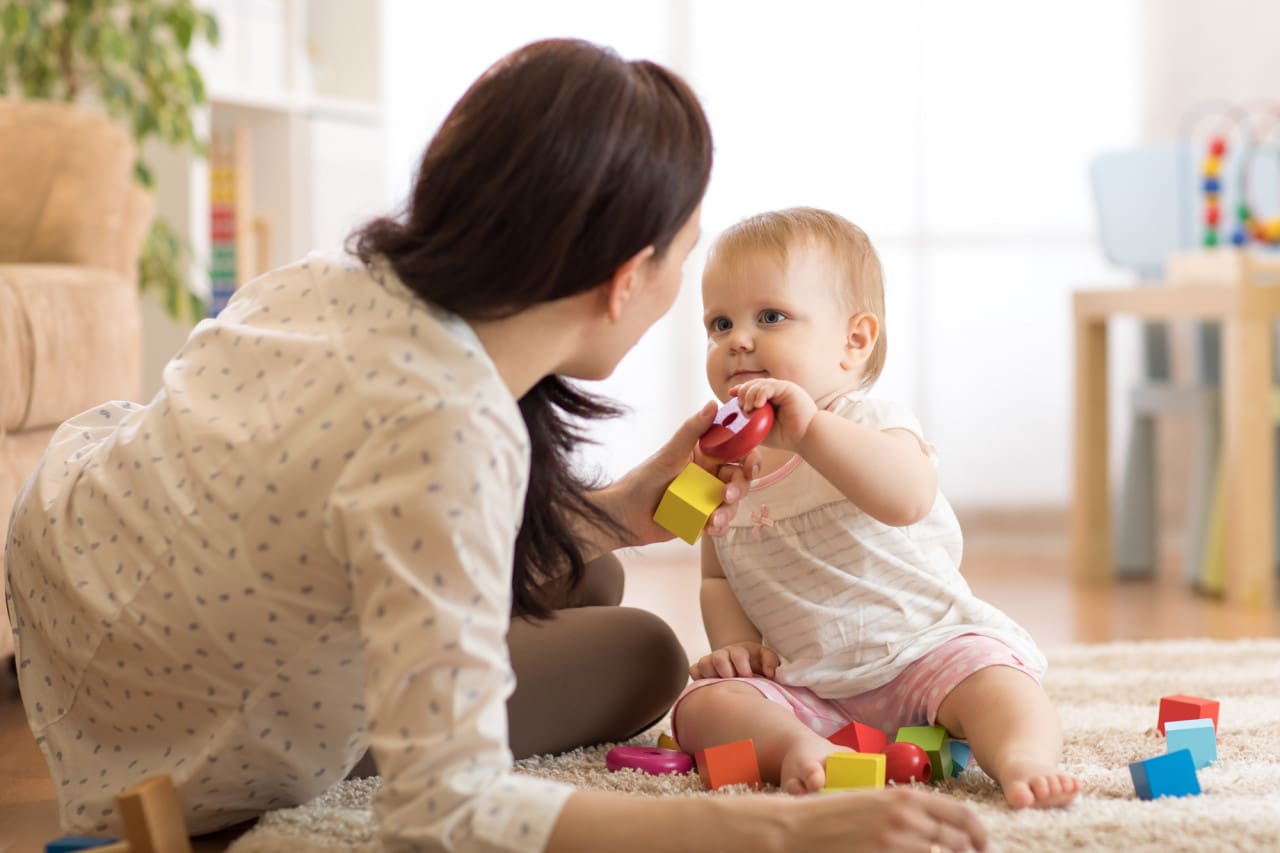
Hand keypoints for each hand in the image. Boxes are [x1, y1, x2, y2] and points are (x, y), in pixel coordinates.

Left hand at [604, 401, 760, 547]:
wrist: (623, 516)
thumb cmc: (642, 480)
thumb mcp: (669, 454)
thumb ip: (691, 431)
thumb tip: (712, 404)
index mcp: (704, 455)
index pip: (735, 451)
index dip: (749, 456)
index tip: (751, 465)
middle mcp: (708, 475)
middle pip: (739, 478)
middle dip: (739, 487)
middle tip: (727, 495)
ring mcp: (705, 497)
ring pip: (732, 502)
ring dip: (729, 511)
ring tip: (714, 519)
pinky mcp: (701, 518)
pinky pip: (720, 522)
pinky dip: (719, 526)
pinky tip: (710, 528)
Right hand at [689, 641, 778, 679]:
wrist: (741, 661)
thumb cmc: (755, 663)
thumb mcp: (765, 658)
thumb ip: (771, 662)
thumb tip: (771, 673)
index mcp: (740, 652)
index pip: (738, 655)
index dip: (742, 666)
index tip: (748, 676)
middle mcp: (723, 654)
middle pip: (718, 658)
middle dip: (726, 671)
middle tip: (733, 680)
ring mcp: (710, 661)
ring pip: (703, 664)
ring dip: (712, 675)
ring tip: (722, 685)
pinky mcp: (700, 669)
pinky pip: (693, 671)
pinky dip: (698, 678)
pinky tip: (709, 686)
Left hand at [731, 378, 817, 453]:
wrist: (805, 437)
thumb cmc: (785, 436)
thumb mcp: (760, 429)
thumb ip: (748, 421)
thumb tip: (733, 416)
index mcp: (769, 399)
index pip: (751, 389)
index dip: (740, 390)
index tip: (731, 394)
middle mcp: (775, 392)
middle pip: (752, 384)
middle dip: (743, 393)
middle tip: (741, 407)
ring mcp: (781, 389)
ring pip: (759, 384)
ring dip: (749, 395)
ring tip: (748, 408)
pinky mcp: (787, 388)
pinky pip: (769, 386)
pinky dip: (760, 393)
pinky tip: (758, 404)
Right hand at [784, 786, 987, 851]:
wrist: (798, 828)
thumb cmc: (834, 814)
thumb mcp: (874, 799)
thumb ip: (905, 809)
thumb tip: (936, 826)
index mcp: (906, 797)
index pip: (961, 814)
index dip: (978, 833)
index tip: (981, 845)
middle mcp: (906, 818)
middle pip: (958, 842)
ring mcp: (895, 843)